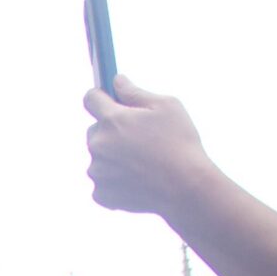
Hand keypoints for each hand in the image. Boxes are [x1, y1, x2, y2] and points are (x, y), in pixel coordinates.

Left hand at [85, 77, 215, 218]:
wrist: (186, 187)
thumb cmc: (180, 142)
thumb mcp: (165, 106)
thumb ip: (135, 92)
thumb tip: (116, 81)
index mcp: (112, 120)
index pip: (90, 99)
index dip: (100, 97)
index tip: (106, 98)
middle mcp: (98, 145)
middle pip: (95, 130)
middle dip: (111, 130)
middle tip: (138, 137)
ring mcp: (97, 172)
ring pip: (99, 158)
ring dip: (113, 156)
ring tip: (142, 161)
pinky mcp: (100, 194)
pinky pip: (102, 182)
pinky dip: (115, 180)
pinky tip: (137, 179)